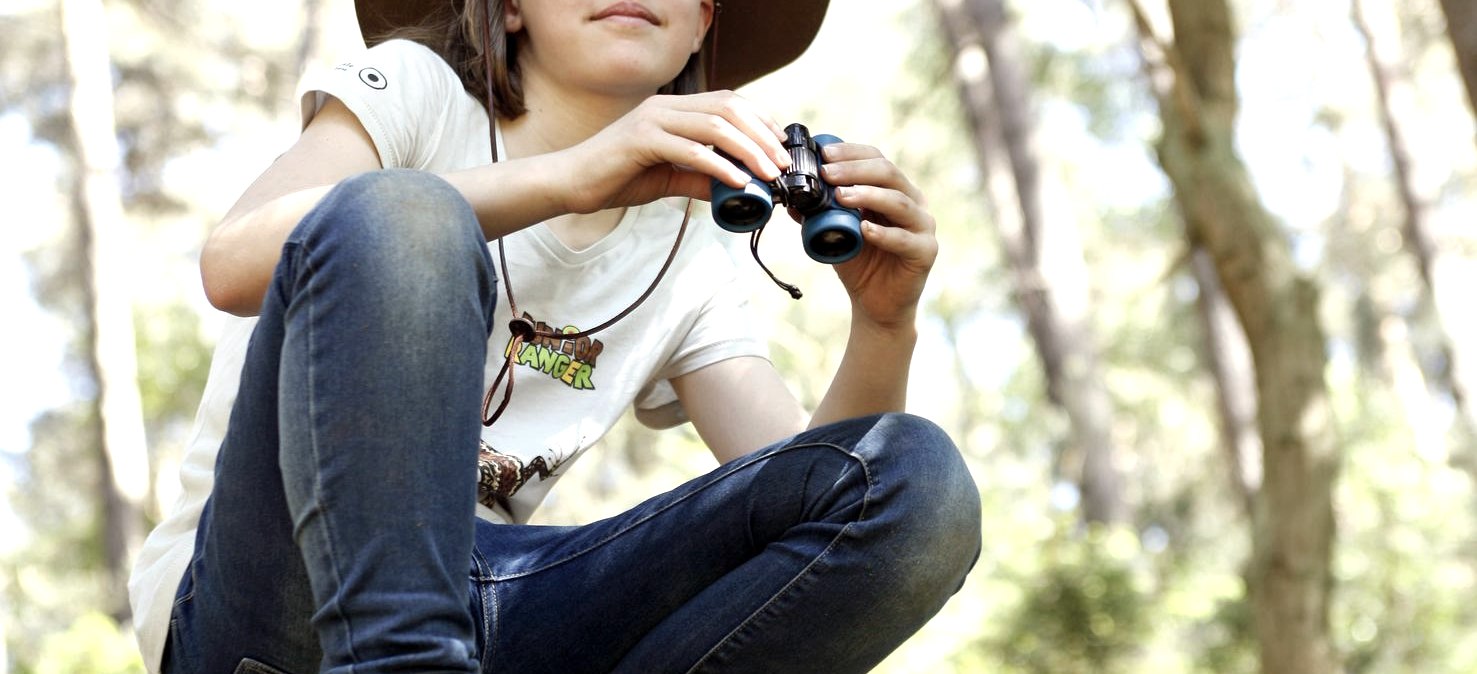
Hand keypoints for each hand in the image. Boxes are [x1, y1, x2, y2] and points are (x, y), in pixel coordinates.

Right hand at [557, 91, 791, 213]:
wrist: (570, 184)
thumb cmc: (616, 178)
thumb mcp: (667, 177)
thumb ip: (699, 177)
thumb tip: (736, 188)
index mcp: (672, 109)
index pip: (727, 102)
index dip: (759, 121)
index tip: (780, 146)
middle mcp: (665, 106)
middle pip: (727, 109)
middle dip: (761, 135)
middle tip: (782, 163)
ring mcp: (652, 119)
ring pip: (714, 126)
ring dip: (748, 150)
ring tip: (768, 174)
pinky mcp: (641, 140)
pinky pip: (690, 150)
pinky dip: (719, 166)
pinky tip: (738, 182)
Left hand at [819, 143, 937, 330]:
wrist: (876, 305)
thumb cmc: (859, 264)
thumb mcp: (834, 233)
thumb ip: (819, 213)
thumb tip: (792, 196)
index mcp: (894, 190)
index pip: (876, 159)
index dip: (850, 153)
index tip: (822, 154)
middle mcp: (913, 202)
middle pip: (888, 174)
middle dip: (854, 170)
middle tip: (826, 173)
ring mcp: (923, 226)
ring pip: (898, 202)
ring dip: (867, 195)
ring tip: (840, 196)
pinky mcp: (925, 252)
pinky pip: (905, 239)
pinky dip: (883, 233)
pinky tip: (863, 229)